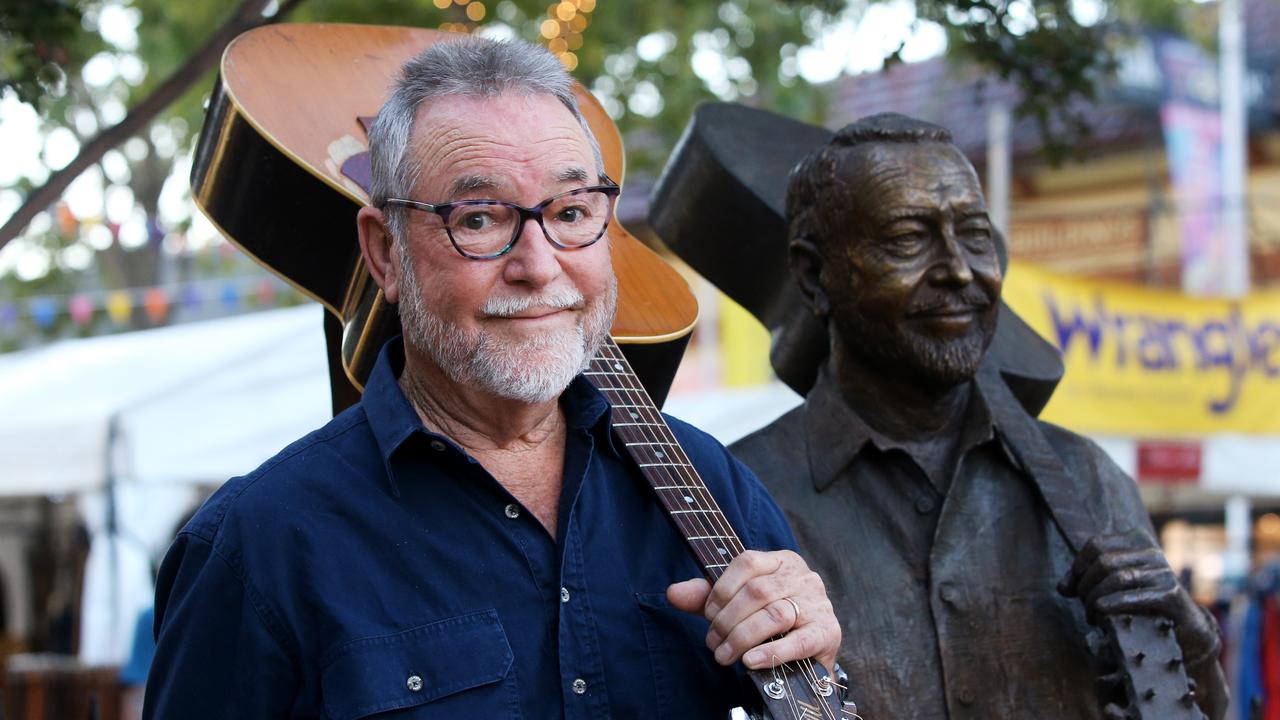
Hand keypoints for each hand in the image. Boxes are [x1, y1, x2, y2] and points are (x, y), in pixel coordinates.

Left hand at [667, 549, 839, 671]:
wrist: (809, 651)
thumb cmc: (768, 621)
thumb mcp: (735, 604)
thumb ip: (705, 596)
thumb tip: (674, 593)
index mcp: (781, 561)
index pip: (747, 561)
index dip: (721, 588)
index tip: (707, 614)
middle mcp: (803, 576)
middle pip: (757, 591)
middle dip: (727, 620)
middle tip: (713, 643)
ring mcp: (818, 603)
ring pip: (774, 615)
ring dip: (742, 638)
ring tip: (725, 655)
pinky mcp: (827, 632)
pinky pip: (797, 641)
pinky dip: (770, 652)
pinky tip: (750, 661)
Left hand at [1058, 529, 1219, 664]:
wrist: (1185, 627)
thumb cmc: (1143, 602)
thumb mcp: (1113, 586)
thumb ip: (1087, 582)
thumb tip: (1062, 588)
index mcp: (1137, 540)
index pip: (1095, 545)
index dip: (1078, 567)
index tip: (1073, 589)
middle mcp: (1152, 551)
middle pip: (1104, 561)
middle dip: (1086, 587)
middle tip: (1084, 606)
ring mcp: (1164, 570)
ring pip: (1117, 577)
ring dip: (1096, 599)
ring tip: (1091, 616)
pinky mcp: (1172, 593)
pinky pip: (1136, 595)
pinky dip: (1114, 603)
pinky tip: (1102, 613)